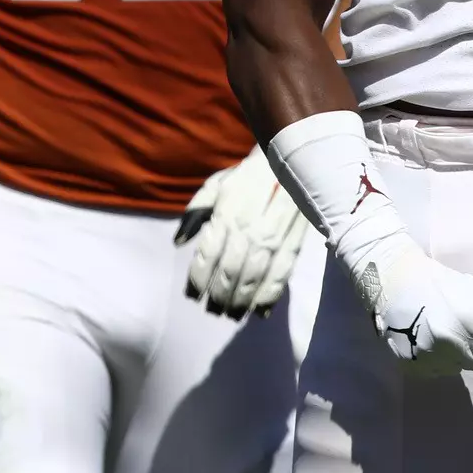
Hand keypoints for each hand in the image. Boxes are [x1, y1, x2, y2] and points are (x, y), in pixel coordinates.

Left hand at [182, 147, 311, 317]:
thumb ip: (195, 213)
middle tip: (213, 310)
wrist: (290, 158)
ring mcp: (273, 236)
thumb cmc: (247, 176)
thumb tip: (178, 242)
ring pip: (254, 278)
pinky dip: (270, 296)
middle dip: (219, 296)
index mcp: (226, 213)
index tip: (192, 296)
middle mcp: (248, 228)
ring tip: (232, 314)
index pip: (207, 256)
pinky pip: (282, 275)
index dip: (198, 281)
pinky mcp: (294, 241)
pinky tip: (260, 311)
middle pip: (229, 272)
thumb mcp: (216, 185)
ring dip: (241, 302)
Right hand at [351, 235, 472, 374]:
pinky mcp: (411, 364)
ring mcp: (429, 355)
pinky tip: (427, 341)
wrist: (396, 280)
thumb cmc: (439, 282)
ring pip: (454, 369)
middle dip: (472, 349)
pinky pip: (434, 372)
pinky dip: (434, 361)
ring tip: (441, 335)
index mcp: (469, 321)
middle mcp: (451, 342)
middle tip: (459, 332)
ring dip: (453, 356)